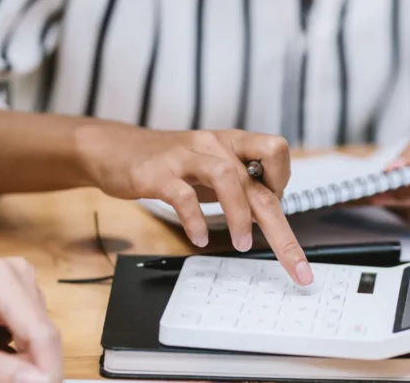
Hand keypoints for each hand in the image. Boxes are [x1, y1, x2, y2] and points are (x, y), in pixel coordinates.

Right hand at [74, 126, 312, 284]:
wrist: (114, 149)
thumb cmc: (169, 162)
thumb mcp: (209, 167)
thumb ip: (239, 185)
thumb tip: (267, 213)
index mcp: (231, 143)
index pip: (276, 151)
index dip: (282, 182)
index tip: (273, 210)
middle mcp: (214, 144)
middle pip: (259, 182)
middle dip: (281, 230)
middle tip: (295, 266)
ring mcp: (185, 156)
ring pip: (226, 178)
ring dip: (240, 216)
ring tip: (242, 244)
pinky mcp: (157, 172)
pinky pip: (182, 195)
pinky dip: (196, 221)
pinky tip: (199, 239)